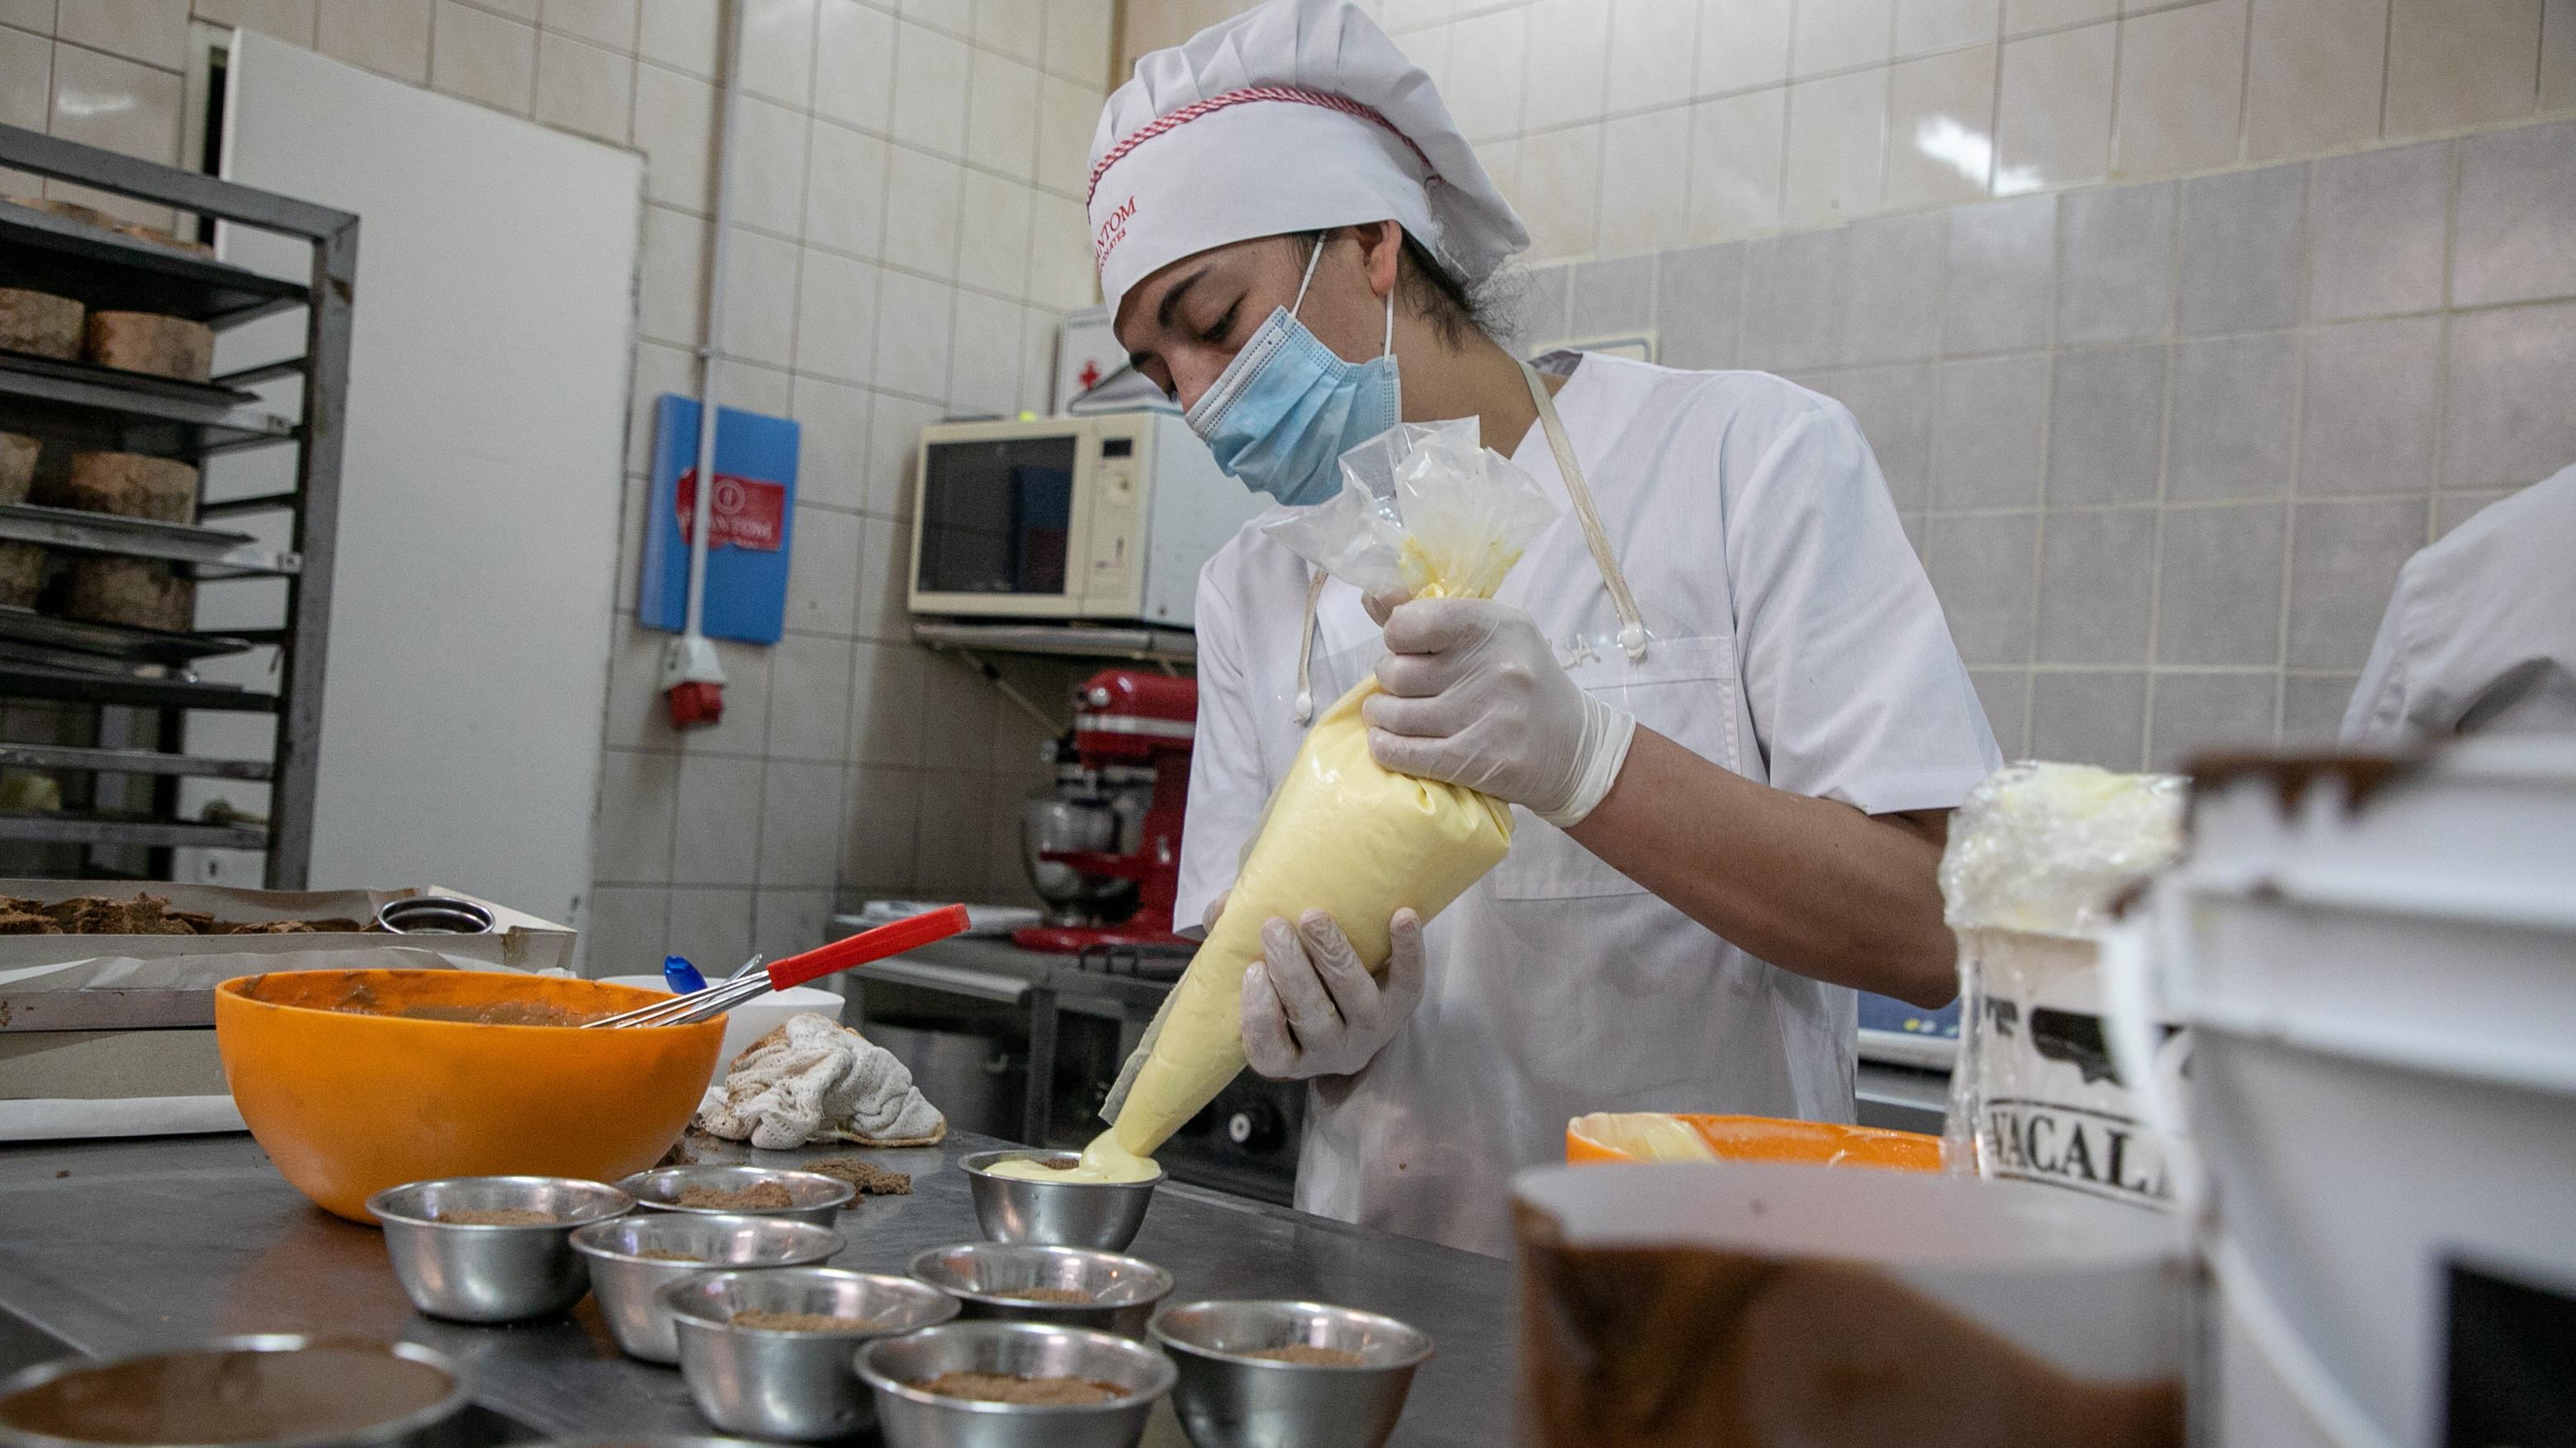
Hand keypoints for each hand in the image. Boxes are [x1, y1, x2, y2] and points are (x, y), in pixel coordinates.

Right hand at [1239, 909, 1423, 1079]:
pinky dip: (1408, 949)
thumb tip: (1219, 910)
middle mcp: (1331, 1051)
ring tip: (1313, 918)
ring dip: (1334, 956)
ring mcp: (1369, 1030)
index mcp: (1288, 1055)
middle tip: (1274, 928)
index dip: (1260, 1014)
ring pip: (1355, 999)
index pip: (1269, 1049)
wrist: (1350, 999)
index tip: (1253, 971)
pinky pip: (1410, 981)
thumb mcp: (1258, 975)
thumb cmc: (1291, 985)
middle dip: (1293, 972)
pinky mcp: (1403, 1006)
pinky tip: (1402, 915)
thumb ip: (1233, 945)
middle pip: (1313, 1016)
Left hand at [1359, 598, 1636, 825]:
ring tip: (1390, 713)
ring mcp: (1489, 717)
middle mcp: (1495, 667)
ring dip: (1381, 715)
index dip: (1396, 637)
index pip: (1409, 622)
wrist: (1576, 749)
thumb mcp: (1491, 634)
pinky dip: (1385, 748)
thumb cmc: (1523, 683)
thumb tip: (1372, 595)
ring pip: (1395, 715)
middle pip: (1396, 672)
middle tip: (1402, 686)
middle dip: (1388, 679)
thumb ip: (1431, 615)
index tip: (1406, 648)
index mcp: (1497, 625)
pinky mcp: (1481, 761)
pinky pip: (1405, 754)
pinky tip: (1386, 742)